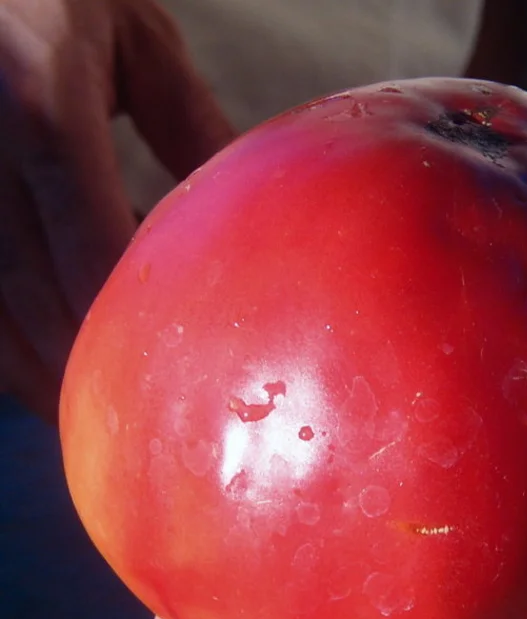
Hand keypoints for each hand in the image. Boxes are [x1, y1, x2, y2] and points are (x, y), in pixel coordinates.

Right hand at [0, 0, 233, 420]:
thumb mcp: (134, 40)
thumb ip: (191, 126)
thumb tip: (243, 202)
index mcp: (44, 109)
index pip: (94, 248)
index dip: (129, 321)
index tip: (171, 366)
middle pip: (33, 296)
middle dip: (83, 367)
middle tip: (130, 413)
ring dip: (33, 370)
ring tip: (80, 406)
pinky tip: (28, 362)